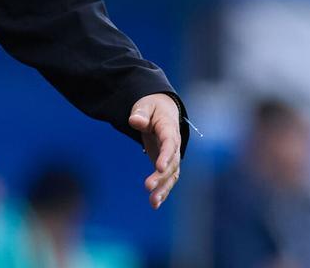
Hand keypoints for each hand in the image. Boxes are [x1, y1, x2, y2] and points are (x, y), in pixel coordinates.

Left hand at [129, 93, 181, 209]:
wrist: (162, 111)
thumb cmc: (152, 108)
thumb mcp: (145, 106)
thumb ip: (141, 113)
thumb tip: (135, 121)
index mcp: (169, 129)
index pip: (170, 143)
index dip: (166, 155)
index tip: (159, 167)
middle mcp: (174, 145)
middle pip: (172, 163)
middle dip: (161, 176)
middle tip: (147, 186)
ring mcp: (172, 156)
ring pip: (171, 175)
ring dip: (163, 189)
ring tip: (153, 202)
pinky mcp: (167, 164)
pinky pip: (167, 180)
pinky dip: (162, 192)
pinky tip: (154, 205)